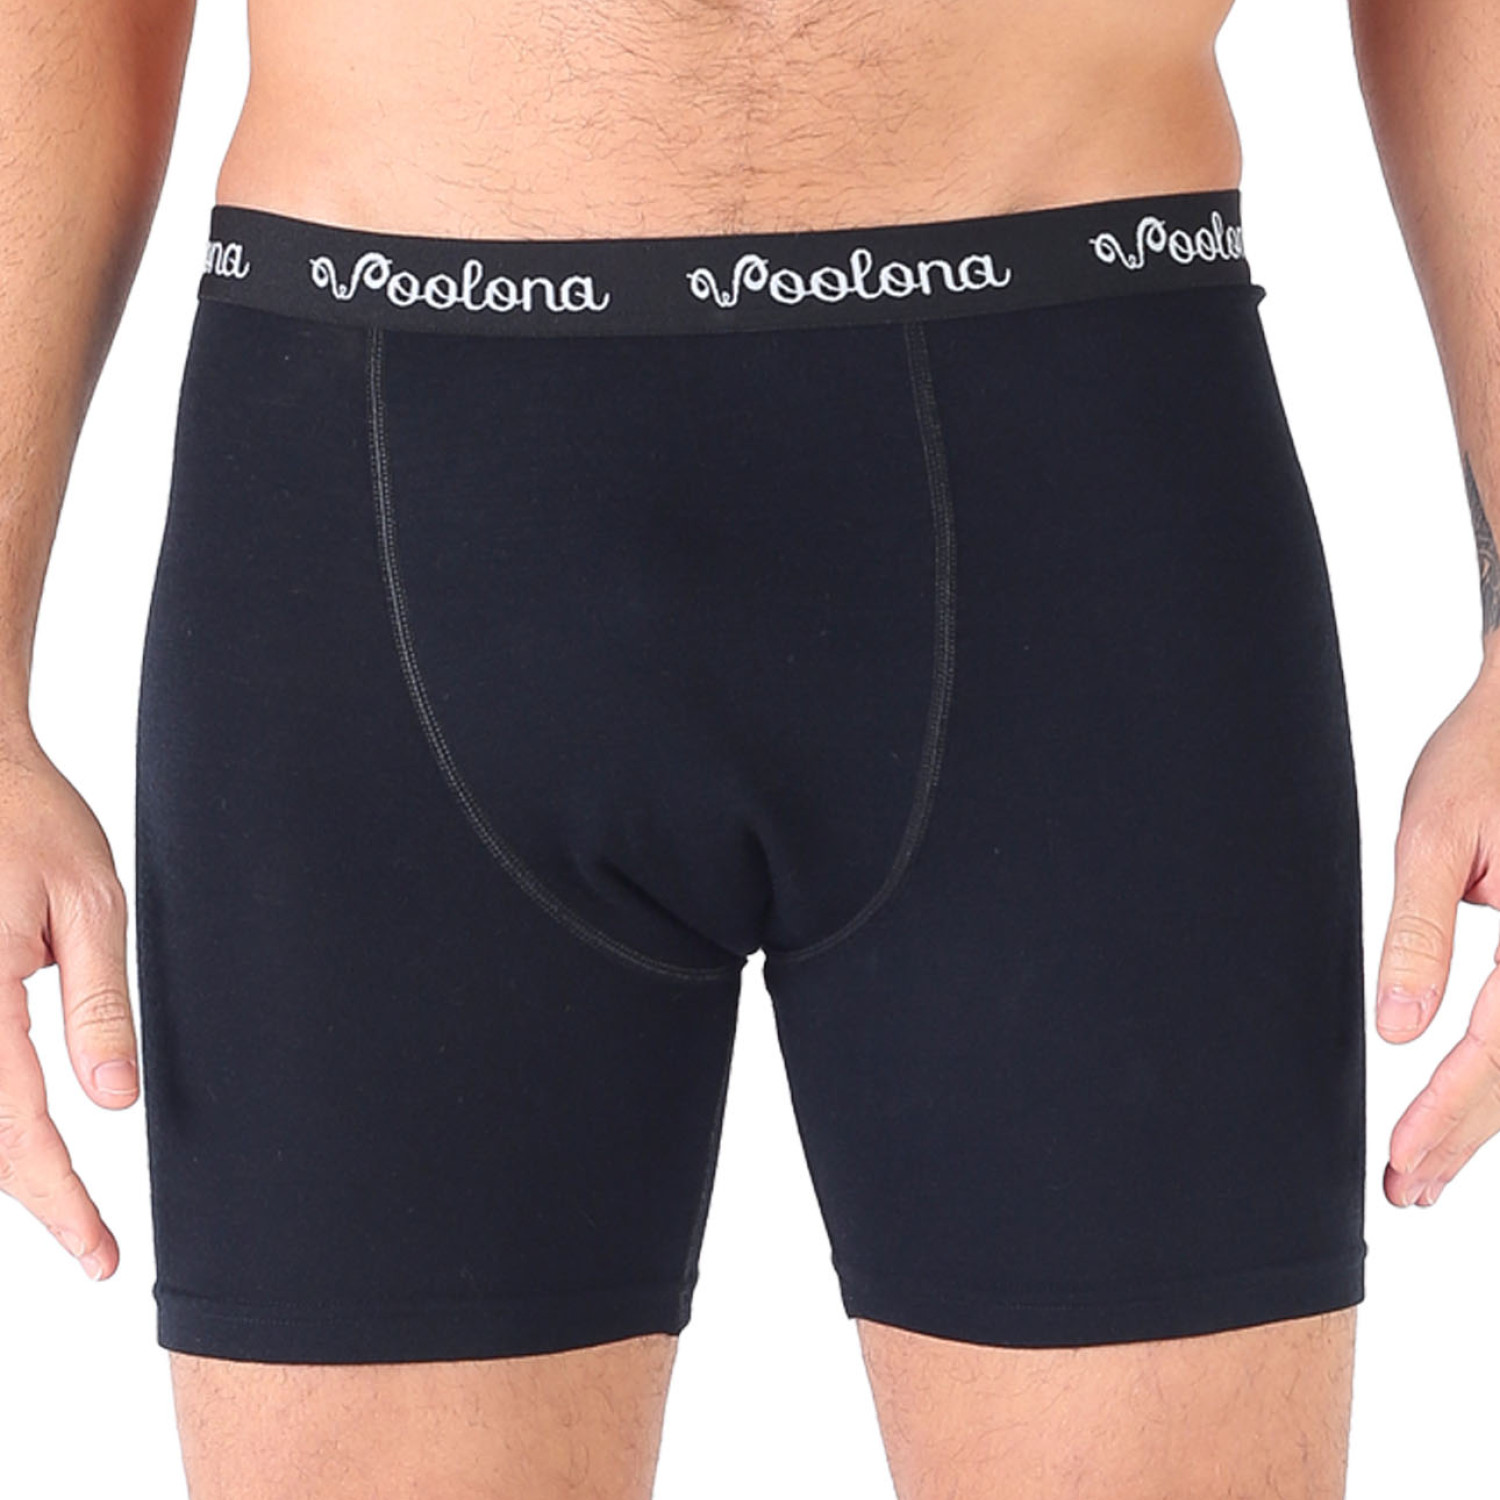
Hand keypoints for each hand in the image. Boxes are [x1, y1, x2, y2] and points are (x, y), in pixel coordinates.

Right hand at [0, 727, 136, 1275]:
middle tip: (90, 1245)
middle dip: (34, 1197)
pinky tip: (21, 1145)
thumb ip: (98, 1005)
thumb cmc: (31, 822)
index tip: (97, 1251)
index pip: (16, 1129)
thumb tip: (114, 1100)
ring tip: (63, 1207)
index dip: (59, 1199)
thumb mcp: (90, 903)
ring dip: (5, 1166)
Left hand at [1378, 656, 1499, 1205]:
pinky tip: (1471, 1111)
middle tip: (1406, 1190)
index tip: (1402, 1160)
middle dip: (1464, 1136)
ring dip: (1488, 1122)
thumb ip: (1420, 936)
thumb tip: (1400, 1030)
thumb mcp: (1432, 837)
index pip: (1499, 1047)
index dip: (1450, 1113)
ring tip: (1427, 1174)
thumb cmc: (1483, 760)